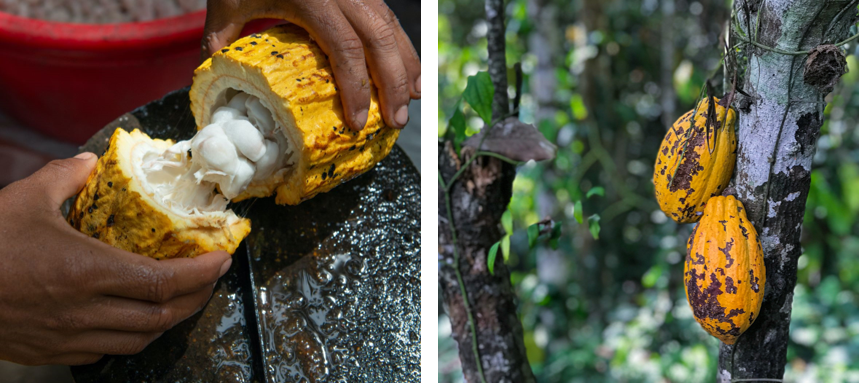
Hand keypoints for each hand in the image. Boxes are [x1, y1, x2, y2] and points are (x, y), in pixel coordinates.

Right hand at [0, 153, 232, 365]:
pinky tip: (135, 319)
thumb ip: (65, 177)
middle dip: (197, 298)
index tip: (221, 260)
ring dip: (169, 320)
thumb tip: (89, 162)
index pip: (164, 281)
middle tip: (210, 278)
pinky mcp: (51, 352)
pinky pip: (107, 352)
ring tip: (182, 299)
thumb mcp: (24, 199)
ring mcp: (69, 337)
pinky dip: (133, 336)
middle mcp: (86, 311)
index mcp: (88, 271)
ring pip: (139, 340)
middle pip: (162, 315)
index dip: (201, 273)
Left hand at [201, 0, 421, 130]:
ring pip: (392, 29)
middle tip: (396, 122)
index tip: (358, 121)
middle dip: (392, 85)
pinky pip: (390, 19)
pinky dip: (403, 48)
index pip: (345, 48)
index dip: (356, 88)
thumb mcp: (227, 4)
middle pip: (380, 42)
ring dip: (405, 67)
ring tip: (409, 102)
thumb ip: (219, 42)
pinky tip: (408, 72)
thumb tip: (212, 84)